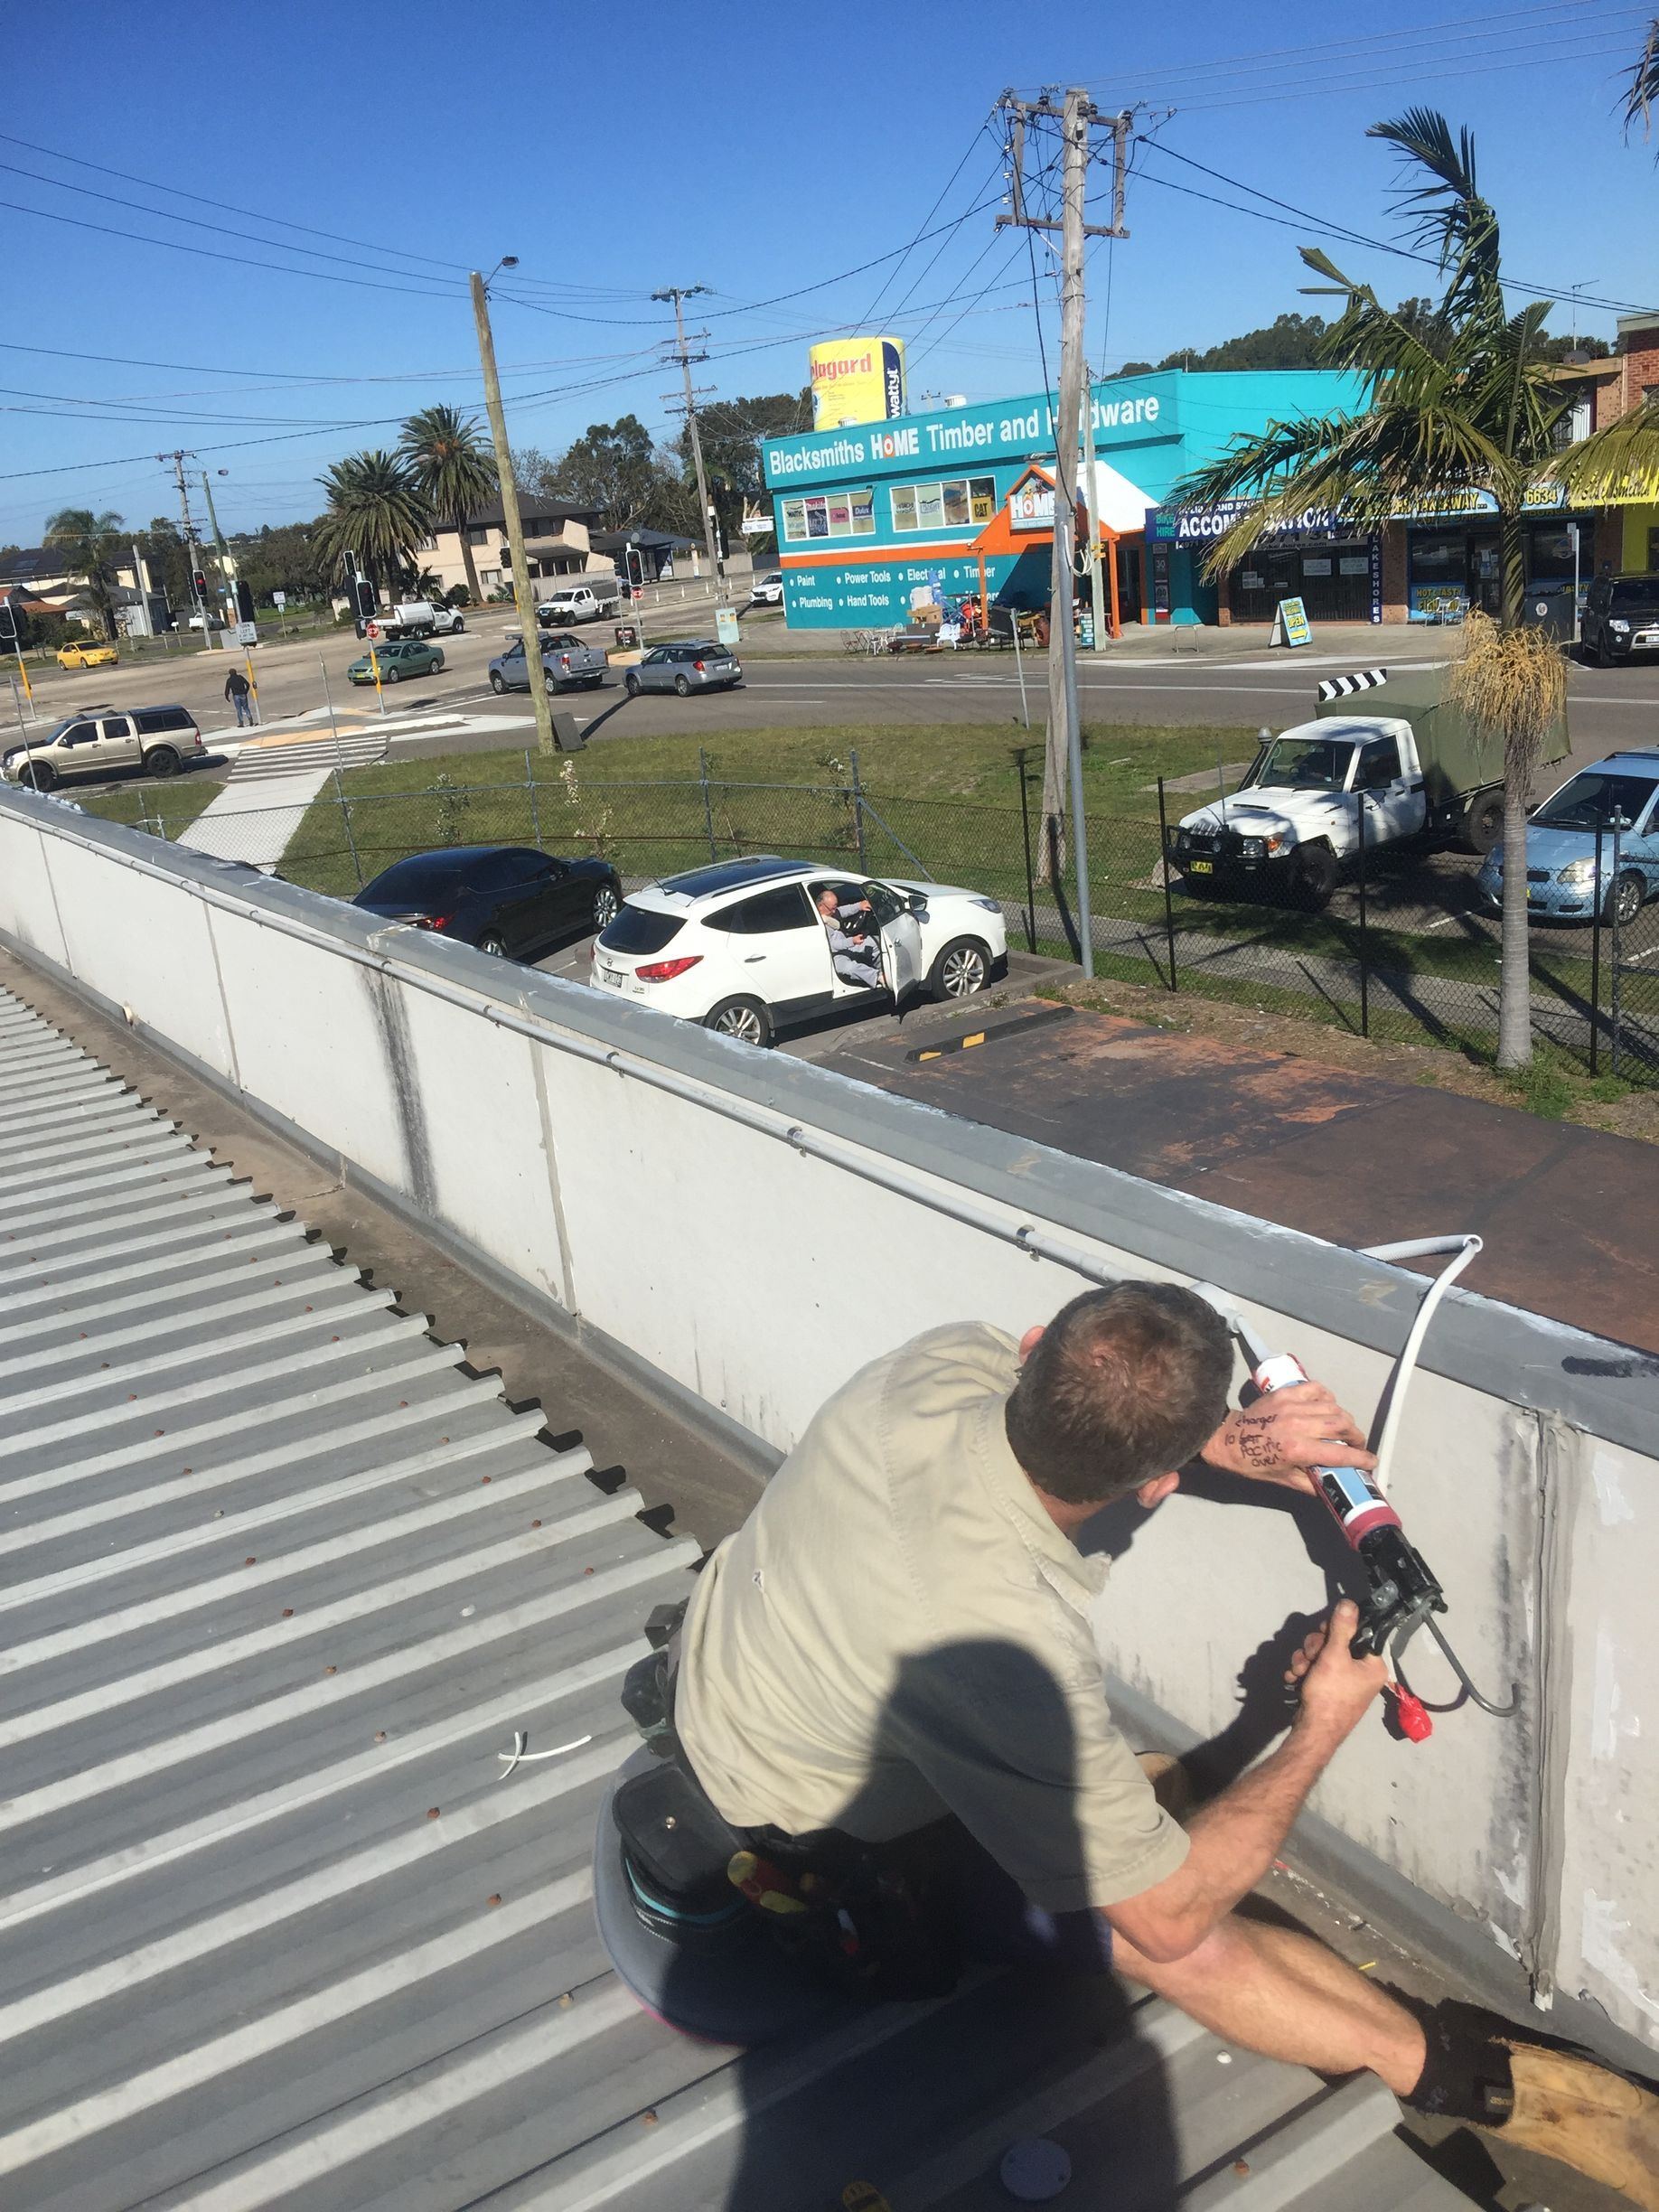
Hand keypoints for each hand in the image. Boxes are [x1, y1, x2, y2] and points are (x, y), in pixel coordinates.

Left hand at [1203, 1383, 1373, 1494]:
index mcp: (1298, 1450)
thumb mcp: (1283, 1480)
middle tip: (1356, 1445)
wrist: (1225, 1439)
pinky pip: (1317, 1389)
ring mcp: (1293, 1405)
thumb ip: (1312, 1484)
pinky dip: (1327, 1397)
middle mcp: (1299, 1425)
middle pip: (1342, 1425)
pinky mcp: (1286, 1392)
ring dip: (1344, 1419)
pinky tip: (1326, 1407)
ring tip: (1343, 1429)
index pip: (1341, 1454)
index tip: (1372, 1461)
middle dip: (1356, 1436)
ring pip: (1333, 1407)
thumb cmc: (1253, 1463)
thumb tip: (1335, 1486)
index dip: (1361, 1458)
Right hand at [1285, 1602, 1386, 1742]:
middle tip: (1311, 1656)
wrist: (1314, 1731)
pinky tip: (1295, 1678)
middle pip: (1336, 1642)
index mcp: (1372, 1664)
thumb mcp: (1334, 1656)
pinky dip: (1303, 1671)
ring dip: (1305, 1659)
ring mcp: (1344, 1681)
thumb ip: (1341, 1628)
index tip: (1325, 1632)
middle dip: (1316, 1647)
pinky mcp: (1328, 1688)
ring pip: (1321, 1654)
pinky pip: (1315, 1669)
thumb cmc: (1330, 1694)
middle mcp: (1361, 1672)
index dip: (1337, 1629)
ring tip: (1300, 1671)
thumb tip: (1349, 1603)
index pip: (1358, 1632)